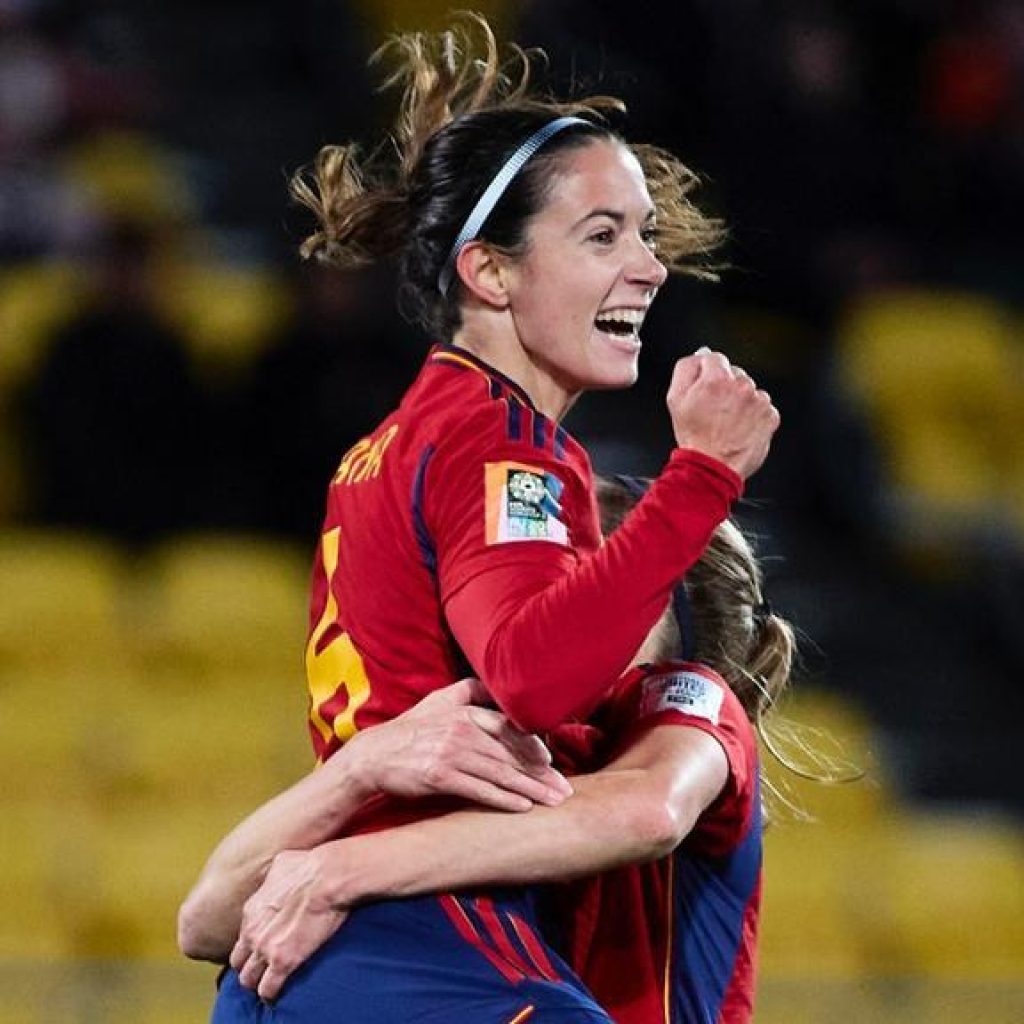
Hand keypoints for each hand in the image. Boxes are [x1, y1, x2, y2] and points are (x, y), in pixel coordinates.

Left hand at [230, 848, 345, 1001]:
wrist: (328, 876)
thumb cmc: (310, 865)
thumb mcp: (282, 863)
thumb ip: (272, 876)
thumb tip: (278, 874)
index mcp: (251, 911)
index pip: (241, 938)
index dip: (251, 945)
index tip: (262, 946)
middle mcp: (253, 932)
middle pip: (238, 963)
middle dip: (249, 967)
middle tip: (263, 968)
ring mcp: (266, 949)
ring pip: (248, 980)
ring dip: (258, 982)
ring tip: (271, 982)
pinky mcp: (283, 962)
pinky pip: (268, 989)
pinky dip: (272, 992)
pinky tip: (279, 991)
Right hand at [334, 678, 572, 811]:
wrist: (373, 756)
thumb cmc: (410, 730)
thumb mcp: (438, 701)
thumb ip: (468, 692)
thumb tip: (495, 685)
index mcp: (464, 711)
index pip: (508, 727)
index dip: (533, 745)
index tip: (551, 761)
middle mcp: (461, 730)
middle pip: (510, 752)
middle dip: (540, 773)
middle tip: (564, 789)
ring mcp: (450, 753)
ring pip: (500, 772)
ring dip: (530, 789)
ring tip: (552, 802)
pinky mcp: (440, 776)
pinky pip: (479, 789)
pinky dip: (504, 799)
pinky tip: (523, 807)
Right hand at [666, 348, 779, 479]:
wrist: (713, 467)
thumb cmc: (694, 436)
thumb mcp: (675, 399)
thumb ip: (685, 369)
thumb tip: (698, 357)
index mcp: (716, 379)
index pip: (715, 358)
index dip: (707, 374)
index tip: (707, 388)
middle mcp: (741, 386)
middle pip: (734, 374)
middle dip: (725, 387)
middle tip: (714, 410)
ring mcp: (759, 401)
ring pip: (750, 390)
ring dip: (741, 401)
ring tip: (728, 421)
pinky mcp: (770, 416)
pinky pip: (763, 407)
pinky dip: (754, 415)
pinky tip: (740, 427)